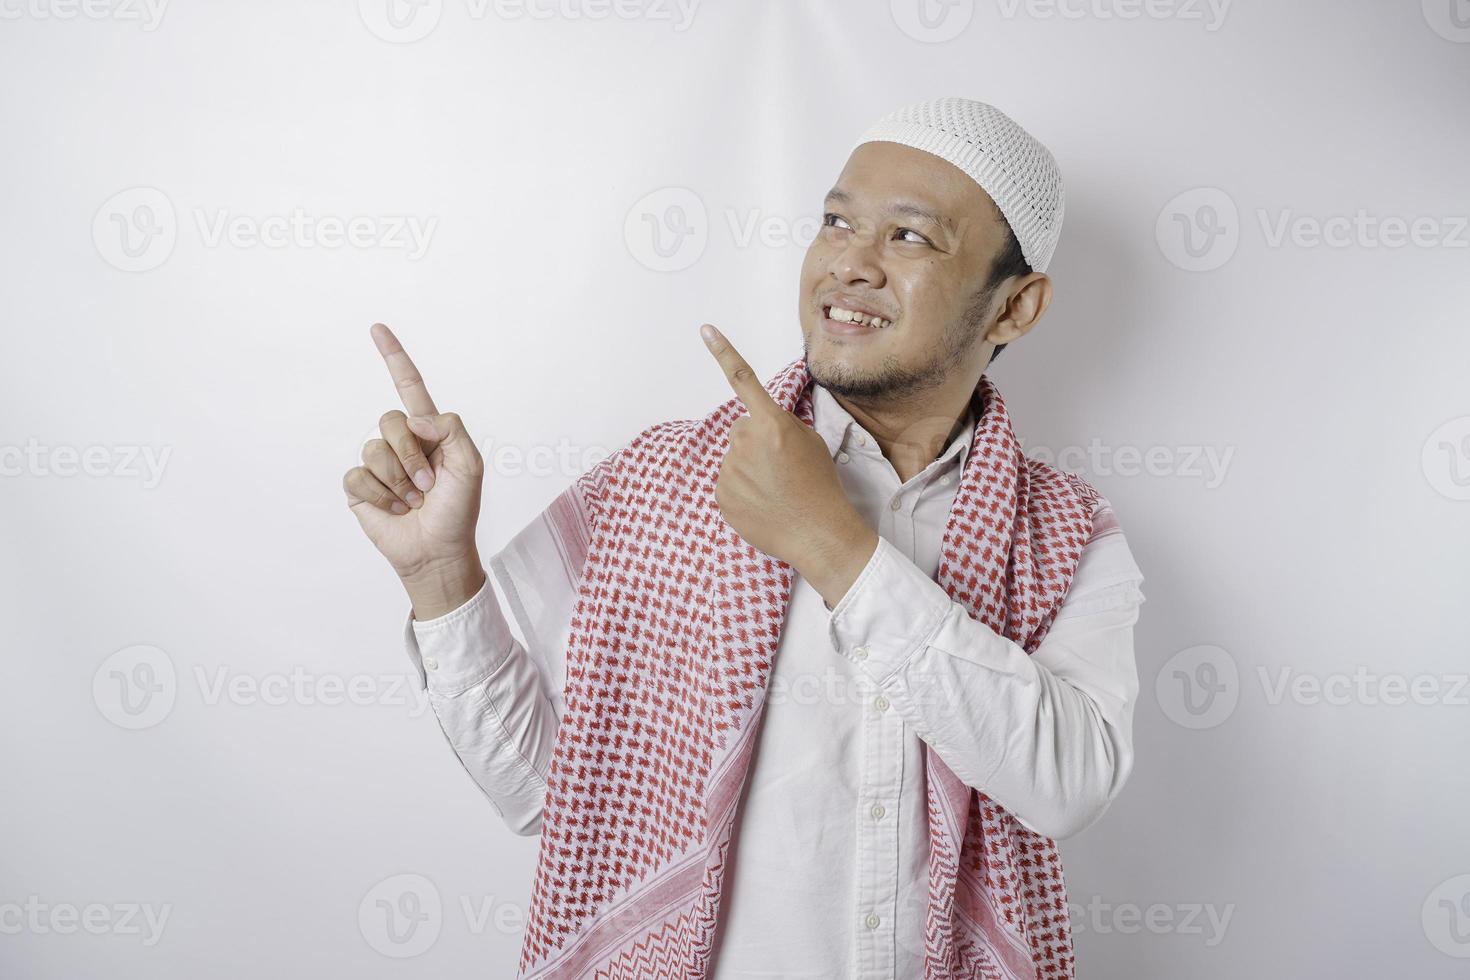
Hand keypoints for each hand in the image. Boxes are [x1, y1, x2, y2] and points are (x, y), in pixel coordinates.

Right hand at [343, 323, 485, 618]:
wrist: (438, 550)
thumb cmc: (459, 509)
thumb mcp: (471, 464)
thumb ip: (451, 428)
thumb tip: (413, 419)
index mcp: (428, 430)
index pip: (409, 386)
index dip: (394, 357)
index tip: (377, 328)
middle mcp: (400, 442)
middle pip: (390, 420)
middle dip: (411, 455)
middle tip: (429, 485)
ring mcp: (378, 464)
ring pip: (373, 450)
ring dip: (399, 481)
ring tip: (414, 501)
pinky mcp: (360, 487)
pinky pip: (358, 476)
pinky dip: (380, 496)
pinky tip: (394, 509)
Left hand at [701, 323, 877, 605]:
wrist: (819, 534)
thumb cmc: (821, 486)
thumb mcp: (810, 443)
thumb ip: (780, 426)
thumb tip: (758, 430)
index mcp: (771, 424)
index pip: (743, 380)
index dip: (723, 351)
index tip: (705, 330)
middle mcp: (745, 443)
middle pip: (741, 430)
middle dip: (756, 442)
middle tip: (782, 467)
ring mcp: (729, 471)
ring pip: (734, 459)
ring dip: (749, 469)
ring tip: (775, 490)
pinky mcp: (721, 497)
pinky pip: (727, 485)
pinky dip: (741, 492)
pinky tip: (763, 505)